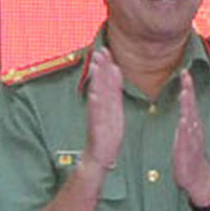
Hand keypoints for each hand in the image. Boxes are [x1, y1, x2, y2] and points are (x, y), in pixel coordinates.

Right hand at [81, 47, 126, 171]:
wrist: (99, 160)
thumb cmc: (106, 139)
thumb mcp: (114, 116)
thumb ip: (114, 97)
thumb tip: (115, 78)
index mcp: (110, 107)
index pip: (109, 84)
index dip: (108, 68)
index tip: (106, 52)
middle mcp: (103, 110)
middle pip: (102, 86)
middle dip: (101, 68)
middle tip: (99, 50)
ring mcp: (99, 119)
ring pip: (99, 97)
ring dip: (97, 81)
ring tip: (96, 66)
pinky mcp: (97, 129)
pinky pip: (96, 115)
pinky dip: (95, 104)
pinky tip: (94, 94)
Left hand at [172, 77, 209, 205]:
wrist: (197, 178)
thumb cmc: (189, 155)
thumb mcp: (185, 134)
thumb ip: (185, 119)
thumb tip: (183, 104)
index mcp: (192, 124)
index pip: (190, 102)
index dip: (188, 86)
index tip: (184, 71)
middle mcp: (195, 129)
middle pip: (191, 106)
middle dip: (189, 90)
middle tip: (186, 75)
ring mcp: (193, 140)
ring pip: (191, 119)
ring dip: (188, 106)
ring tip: (185, 92)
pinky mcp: (189, 151)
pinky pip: (188, 139)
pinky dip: (186, 129)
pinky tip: (184, 120)